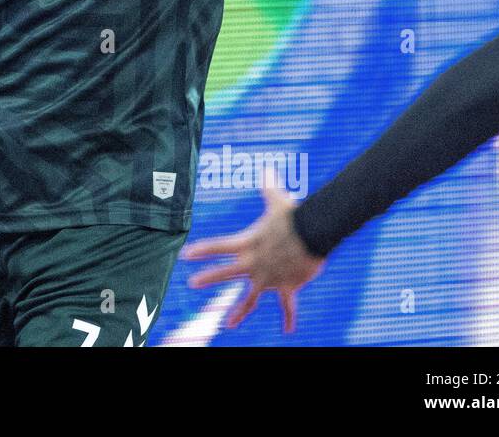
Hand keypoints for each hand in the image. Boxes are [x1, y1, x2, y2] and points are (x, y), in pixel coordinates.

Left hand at [179, 183, 324, 332]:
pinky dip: (289, 318)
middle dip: (208, 278)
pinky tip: (288, 331)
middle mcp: (254, 262)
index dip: (201, 250)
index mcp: (247, 242)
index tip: (184, 256)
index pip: (217, 246)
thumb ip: (269, 186)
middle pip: (225, 272)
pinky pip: (287, 306)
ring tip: (229, 324)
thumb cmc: (295, 215)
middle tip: (192, 283)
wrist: (314, 233)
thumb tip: (266, 168)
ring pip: (250, 298)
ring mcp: (268, 277)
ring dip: (239, 311)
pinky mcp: (286, 286)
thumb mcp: (278, 199)